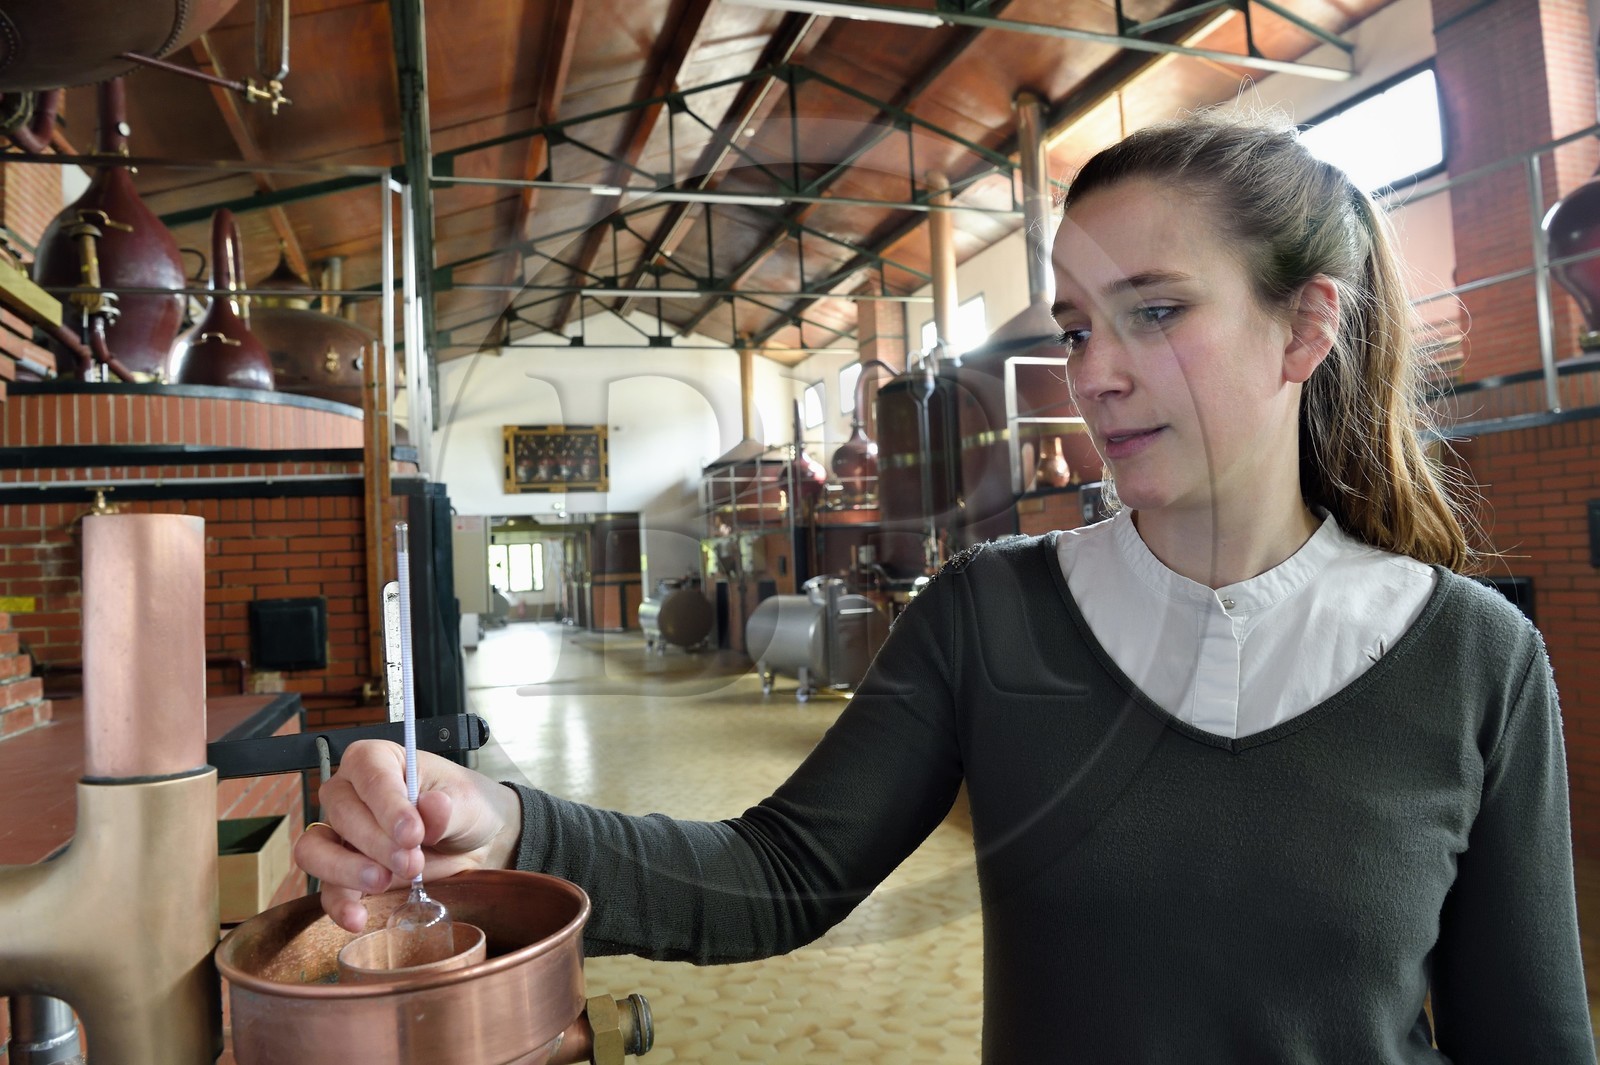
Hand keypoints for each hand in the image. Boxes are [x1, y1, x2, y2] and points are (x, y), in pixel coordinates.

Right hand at [293, 739, 523, 932]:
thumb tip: (432, 805)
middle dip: (377, 842)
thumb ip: (448, 808)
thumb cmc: (464, 807)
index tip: (412, 831)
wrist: (473, 842)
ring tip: (384, 882)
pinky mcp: (344, 873)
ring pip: (316, 850)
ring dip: (347, 870)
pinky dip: (339, 905)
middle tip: (411, 861)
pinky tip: (358, 918)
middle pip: (342, 814)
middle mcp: (350, 793)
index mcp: (378, 760)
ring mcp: (341, 834)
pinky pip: (326, 890)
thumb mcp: (467, 803)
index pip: (369, 774)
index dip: (387, 804)